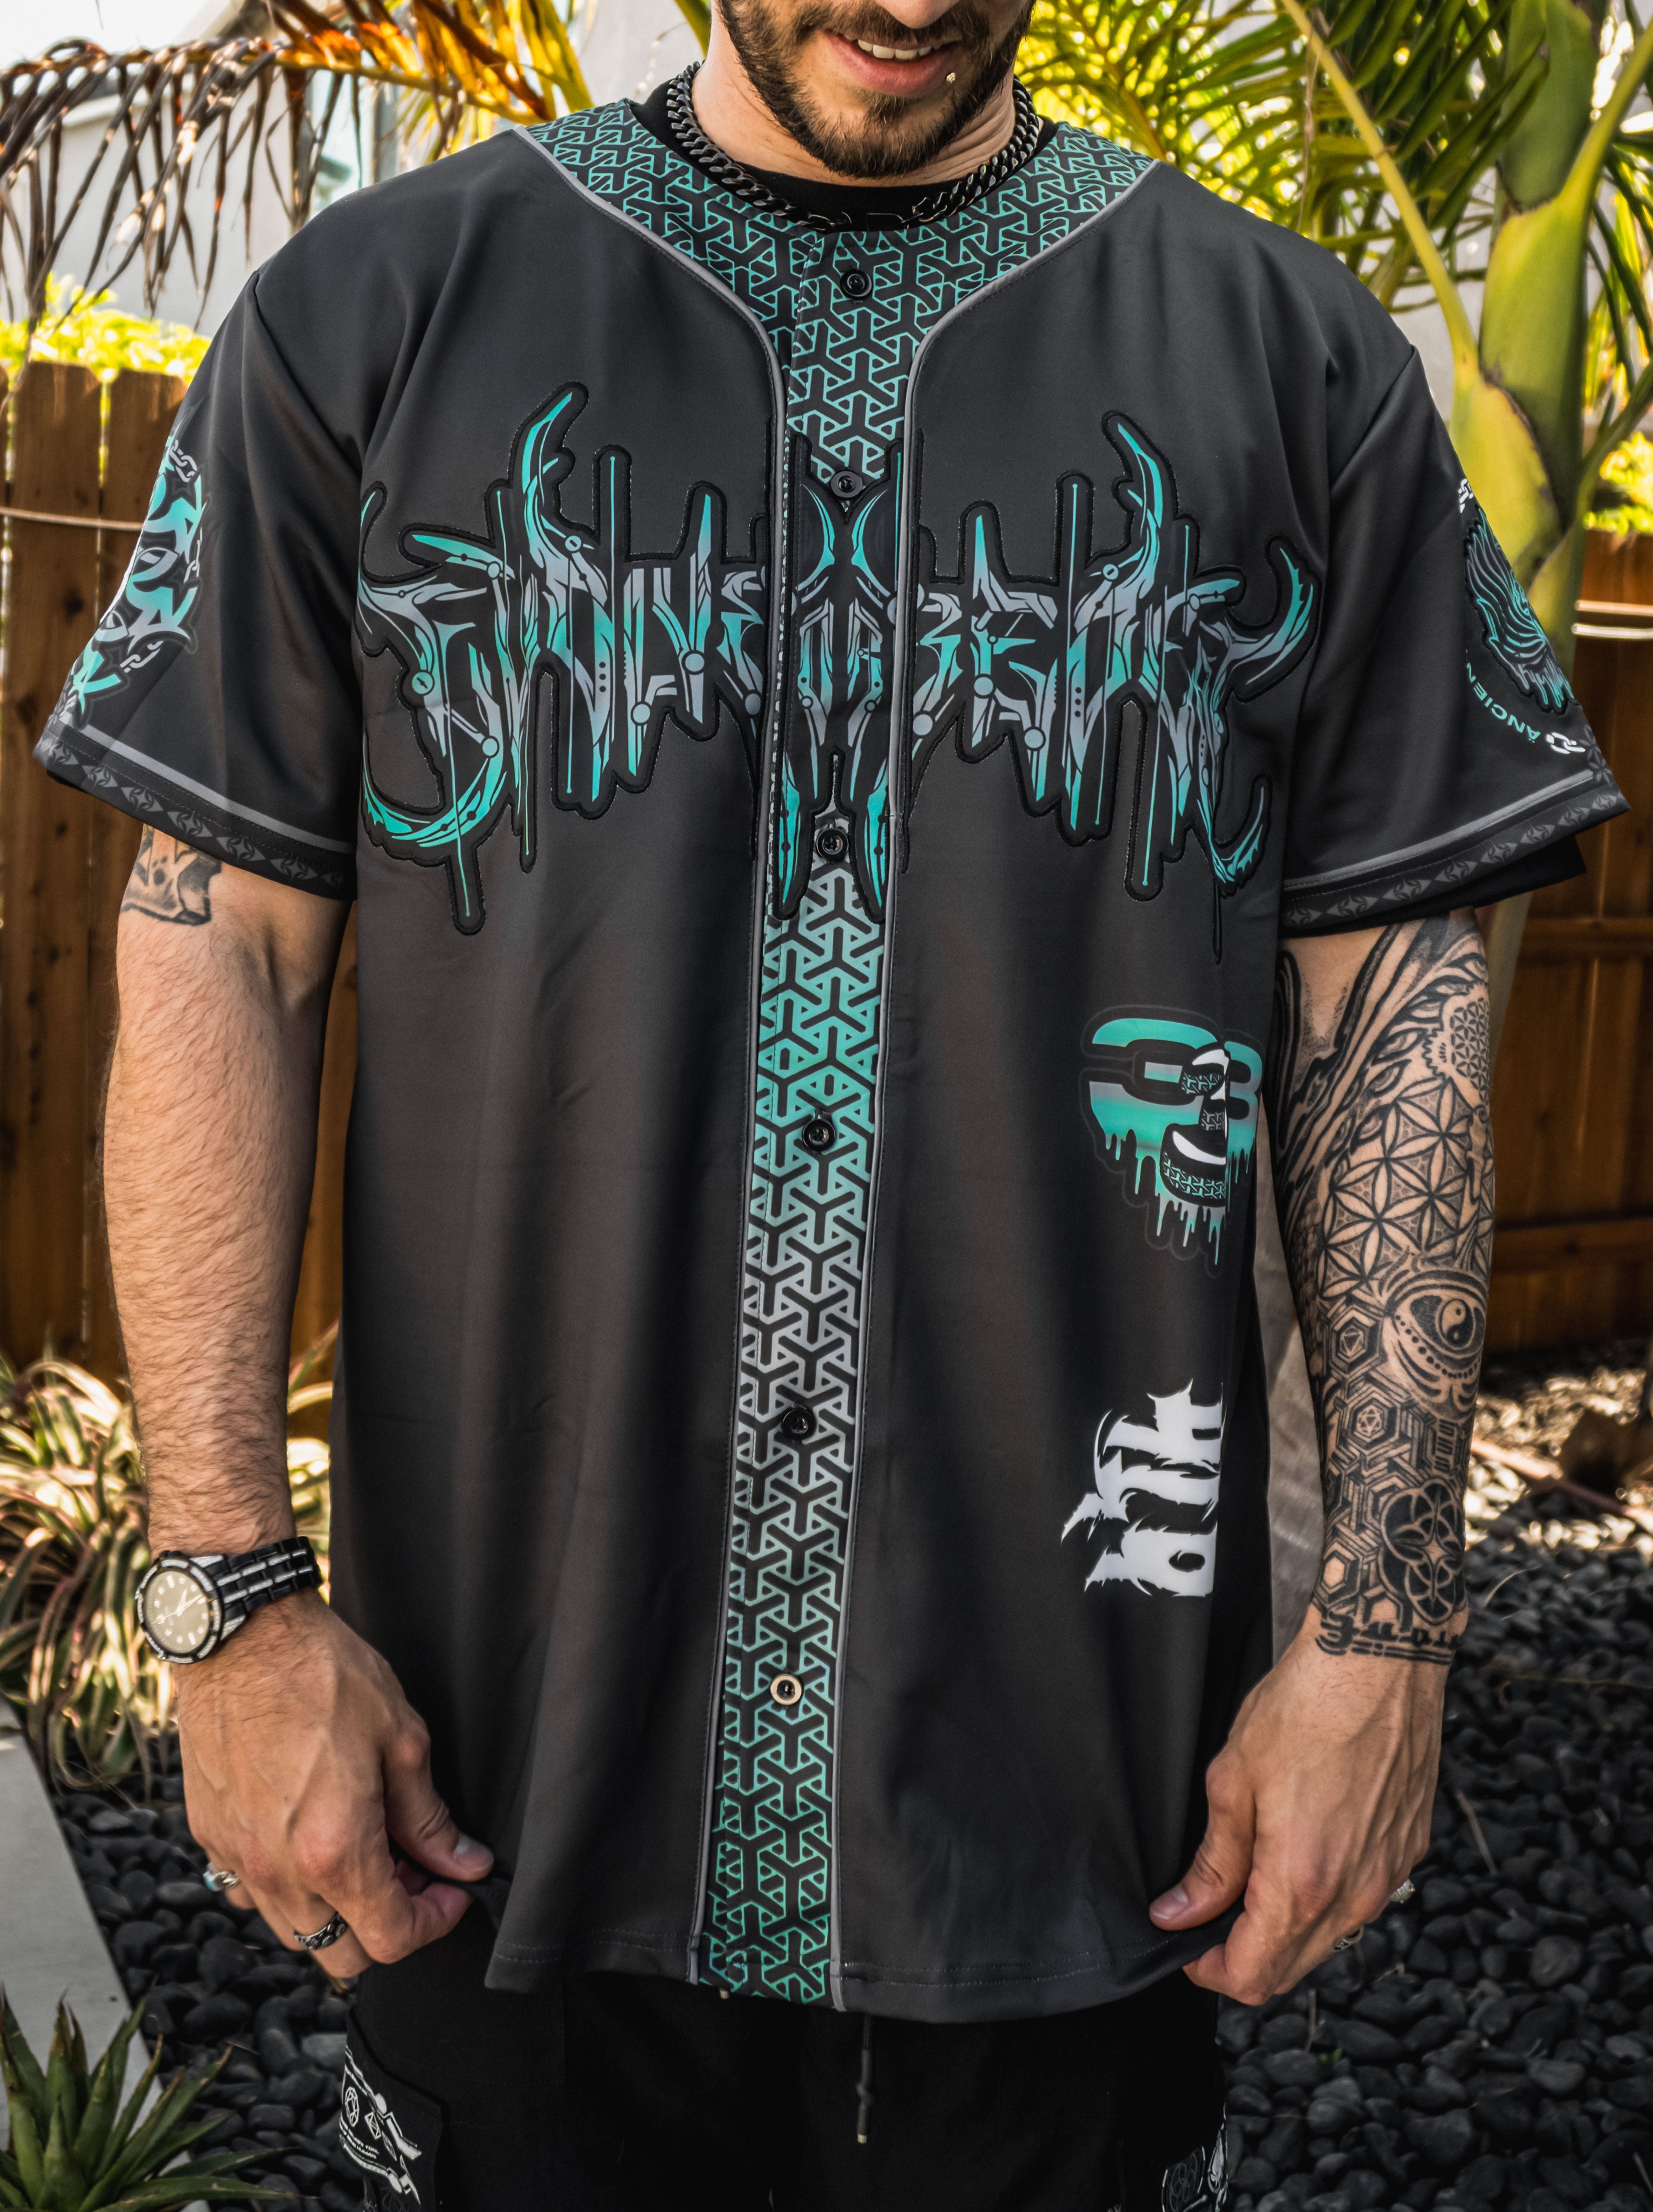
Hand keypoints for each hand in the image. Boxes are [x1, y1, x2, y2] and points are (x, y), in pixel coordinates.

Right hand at [176, 1593, 490, 1977]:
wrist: (242, 1637)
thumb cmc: (324, 1676)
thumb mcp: (402, 1740)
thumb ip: (430, 1818)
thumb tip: (464, 1864)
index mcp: (335, 1852)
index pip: (390, 1938)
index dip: (433, 1922)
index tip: (450, 1890)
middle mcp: (280, 1871)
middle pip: (341, 1954)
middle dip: (386, 1925)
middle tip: (410, 1869)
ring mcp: (237, 1858)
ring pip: (294, 1929)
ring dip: (335, 1910)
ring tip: (363, 1850)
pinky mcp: (210, 1837)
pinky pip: (249, 1893)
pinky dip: (286, 1885)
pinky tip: (308, 1836)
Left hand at [1147, 1617, 1444, 2002]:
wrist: (1378, 1663)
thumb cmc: (1305, 1707)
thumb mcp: (1234, 1780)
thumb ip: (1212, 1862)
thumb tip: (1179, 1912)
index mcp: (1302, 1882)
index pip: (1254, 1975)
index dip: (1210, 1971)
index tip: (1186, 1943)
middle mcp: (1354, 1893)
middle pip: (1291, 1969)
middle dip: (1244, 1957)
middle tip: (1210, 1916)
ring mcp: (1388, 1875)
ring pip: (1328, 1939)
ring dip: (1285, 1929)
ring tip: (1253, 1878)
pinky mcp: (1409, 1850)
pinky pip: (1361, 1901)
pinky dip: (1324, 1898)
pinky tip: (1301, 1852)